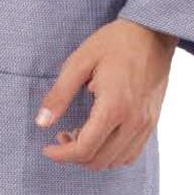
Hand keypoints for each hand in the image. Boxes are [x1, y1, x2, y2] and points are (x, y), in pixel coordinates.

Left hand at [34, 17, 175, 168]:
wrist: (152, 32)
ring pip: (116, 161)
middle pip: (99, 160)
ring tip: (79, 133)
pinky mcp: (152, 122)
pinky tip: (100, 135)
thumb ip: (59, 95)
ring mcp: (146, 124)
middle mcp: (134, 121)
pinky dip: (112, 154)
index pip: (85, 148)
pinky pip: (131, 153)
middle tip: (61, 135)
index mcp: (114, 106)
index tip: (47, 148)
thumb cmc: (114, 43)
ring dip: (93, 155)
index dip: (61, 154)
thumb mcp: (79, 62)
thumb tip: (41, 122)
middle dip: (74, 155)